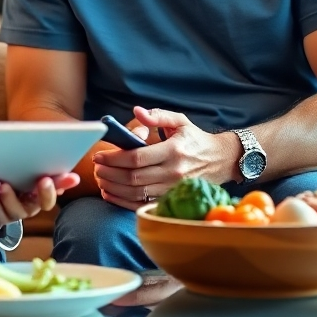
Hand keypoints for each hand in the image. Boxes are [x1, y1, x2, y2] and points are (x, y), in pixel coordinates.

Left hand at [0, 172, 78, 232]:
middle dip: (11, 199)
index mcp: (36, 201)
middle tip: (5, 184)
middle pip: (19, 212)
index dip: (47, 193)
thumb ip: (56, 179)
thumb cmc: (21, 180)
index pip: (46, 202)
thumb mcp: (37, 178)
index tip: (44, 179)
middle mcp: (23, 211)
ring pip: (0, 215)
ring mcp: (6, 218)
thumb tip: (75, 179)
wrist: (1, 193)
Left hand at [91, 106, 237, 210]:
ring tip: (100, 179)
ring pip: (136, 193)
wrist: (221, 161)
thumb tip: (137, 111)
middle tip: (96, 168)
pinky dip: (123, 202)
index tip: (99, 155)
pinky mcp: (173, 200)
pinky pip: (143, 205)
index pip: (137, 157)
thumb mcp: (179, 121)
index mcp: (173, 150)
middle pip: (134, 177)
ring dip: (114, 188)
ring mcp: (174, 189)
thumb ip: (157, 115)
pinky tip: (110, 194)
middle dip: (110, 174)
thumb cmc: (195, 138)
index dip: (114, 158)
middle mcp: (173, 172)